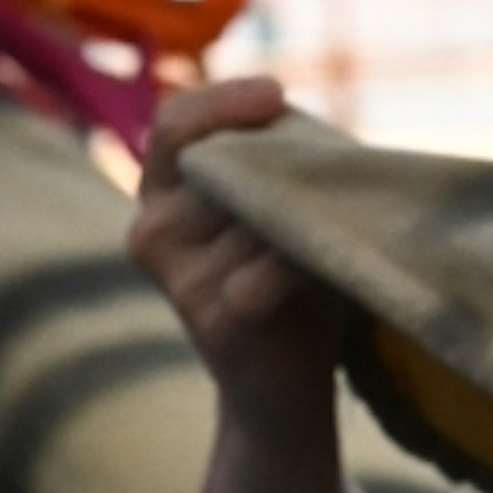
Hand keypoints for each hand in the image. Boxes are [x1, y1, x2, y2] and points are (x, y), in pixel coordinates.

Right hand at [132, 77, 349, 396]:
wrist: (284, 400)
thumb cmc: (288, 293)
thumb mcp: (276, 213)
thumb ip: (272, 164)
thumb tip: (293, 108)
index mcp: (160, 196)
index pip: (172, 122)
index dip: (221, 100)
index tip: (277, 93)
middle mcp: (151, 233)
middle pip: (218, 164)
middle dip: (281, 164)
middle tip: (333, 173)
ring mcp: (176, 282)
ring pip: (250, 215)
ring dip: (303, 217)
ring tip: (342, 230)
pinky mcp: (210, 323)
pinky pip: (263, 271)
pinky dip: (302, 263)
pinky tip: (328, 266)